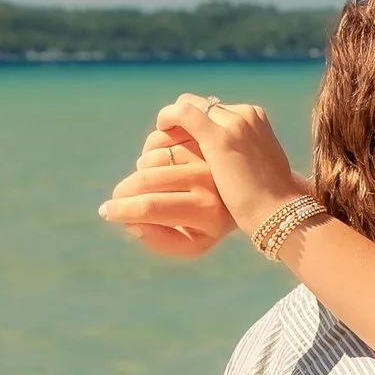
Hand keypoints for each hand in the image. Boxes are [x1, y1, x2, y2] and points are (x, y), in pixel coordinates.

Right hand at [98, 127, 241, 256]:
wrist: (267, 198)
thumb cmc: (221, 223)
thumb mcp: (195, 243)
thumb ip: (160, 240)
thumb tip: (130, 222)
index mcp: (207, 212)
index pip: (149, 208)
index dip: (122, 210)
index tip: (106, 211)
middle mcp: (211, 180)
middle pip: (146, 179)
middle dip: (124, 190)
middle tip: (120, 197)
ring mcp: (211, 152)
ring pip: (154, 151)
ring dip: (141, 165)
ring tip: (148, 177)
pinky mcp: (215, 131)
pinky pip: (168, 131)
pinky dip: (157, 143)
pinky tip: (163, 155)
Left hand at [160, 94, 307, 240]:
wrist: (279, 213)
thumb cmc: (268, 202)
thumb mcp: (257, 170)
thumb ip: (240, 156)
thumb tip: (225, 161)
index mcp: (256, 119)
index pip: (214, 109)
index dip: (194, 123)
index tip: (180, 141)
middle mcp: (246, 115)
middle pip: (200, 105)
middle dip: (180, 121)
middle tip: (164, 143)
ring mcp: (234, 124)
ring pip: (188, 106)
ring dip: (170, 122)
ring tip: (156, 144)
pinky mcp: (220, 138)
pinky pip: (183, 114)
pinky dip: (167, 117)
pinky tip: (158, 134)